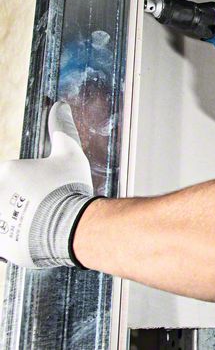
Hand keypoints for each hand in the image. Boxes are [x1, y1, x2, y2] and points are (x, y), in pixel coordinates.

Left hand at [0, 101, 96, 267]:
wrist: (71, 227)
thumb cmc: (69, 189)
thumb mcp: (70, 154)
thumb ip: (62, 128)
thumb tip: (60, 106)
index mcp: (7, 171)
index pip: (13, 175)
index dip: (32, 182)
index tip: (45, 189)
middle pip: (9, 197)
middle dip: (21, 201)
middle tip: (45, 208)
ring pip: (7, 218)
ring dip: (19, 220)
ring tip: (42, 226)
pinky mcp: (0, 245)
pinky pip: (7, 242)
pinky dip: (18, 241)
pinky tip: (37, 239)